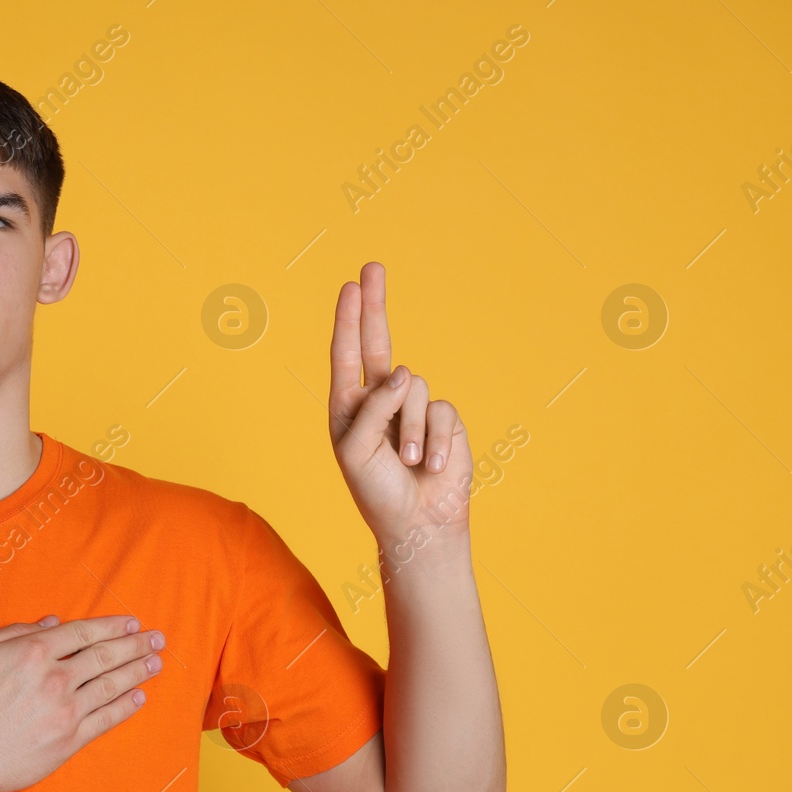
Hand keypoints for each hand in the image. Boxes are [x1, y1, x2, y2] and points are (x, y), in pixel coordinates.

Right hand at [0, 614, 164, 791]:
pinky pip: (105, 720)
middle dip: (135, 644)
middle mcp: (55, 678)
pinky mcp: (67, 741)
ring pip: (111, 685)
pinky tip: (138, 698)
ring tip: (156, 663)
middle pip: (105, 656)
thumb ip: (13, 632)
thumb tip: (51, 623)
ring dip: (137, 672)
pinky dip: (125, 707)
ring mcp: (64, 711)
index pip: (83, 633)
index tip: (132, 622)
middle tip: (157, 638)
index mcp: (33, 651)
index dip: (111, 626)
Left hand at [328, 262, 472, 546]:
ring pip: (414, 389)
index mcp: (350, 406)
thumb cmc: (376, 490)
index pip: (348, 353)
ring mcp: (413, 408)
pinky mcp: (443, 420)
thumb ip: (372, 407)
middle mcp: (380, 400)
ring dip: (409, 431)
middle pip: (379, 342)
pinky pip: (440, 410)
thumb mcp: (357, 450)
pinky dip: (433, 439)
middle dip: (375, 305)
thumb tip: (403, 372)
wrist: (417, 523)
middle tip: (372, 267)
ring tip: (406, 462)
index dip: (350, 320)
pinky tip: (427, 466)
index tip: (350, 287)